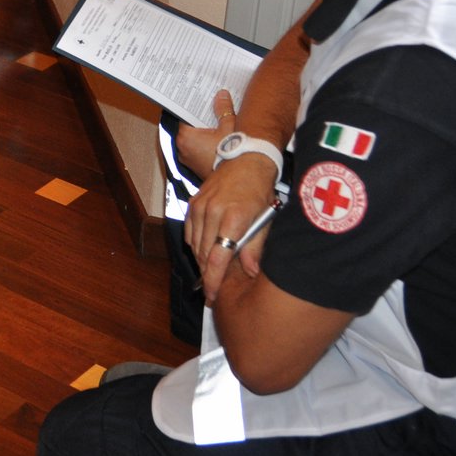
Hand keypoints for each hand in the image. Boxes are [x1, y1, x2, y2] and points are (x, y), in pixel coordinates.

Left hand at [174, 89, 236, 178]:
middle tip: (205, 105)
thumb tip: (221, 95)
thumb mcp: (230, 127)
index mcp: (185, 137)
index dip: (189, 105)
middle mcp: (181, 149)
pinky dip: (201, 141)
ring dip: (199, 130)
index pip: (181, 115)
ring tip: (211, 118)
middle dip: (196, 117)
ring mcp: (187, 159)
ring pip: (190, 138)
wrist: (240, 179)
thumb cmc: (233, 154)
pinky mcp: (194, 166)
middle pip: (185, 127)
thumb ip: (223, 109)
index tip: (194, 98)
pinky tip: (214, 134)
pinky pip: (195, 148)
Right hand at [184, 89, 278, 293]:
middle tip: (212, 291)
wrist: (246, 160)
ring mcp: (200, 207)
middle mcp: (212, 212)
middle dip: (207, 275)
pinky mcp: (193, 203)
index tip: (212, 295)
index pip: (217, 258)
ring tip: (210, 273)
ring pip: (194, 245)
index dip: (213, 280)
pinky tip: (204, 252)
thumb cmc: (260, 190)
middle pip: (204, 254)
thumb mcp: (265, 219)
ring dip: (201, 261)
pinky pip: (189, 232)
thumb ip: (255, 247)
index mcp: (233, 218)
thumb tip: (249, 272)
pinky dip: (195, 246)